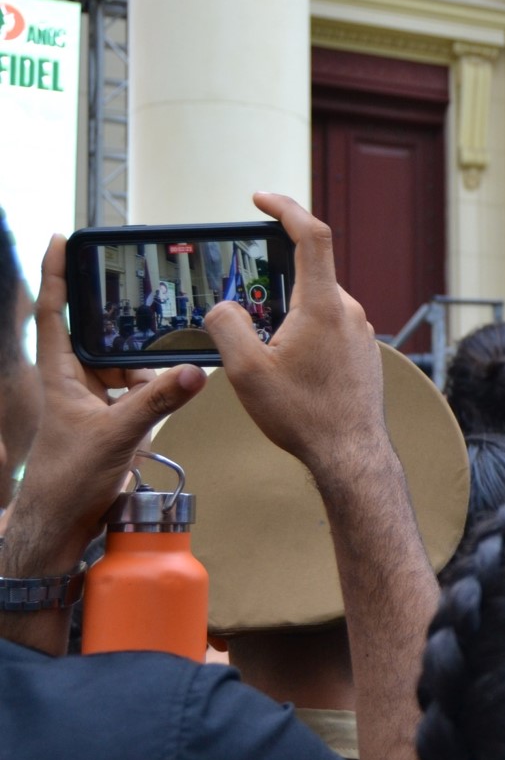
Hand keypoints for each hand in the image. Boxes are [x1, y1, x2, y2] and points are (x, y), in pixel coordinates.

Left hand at [0, 238, 206, 576]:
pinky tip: (173, 388)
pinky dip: (155, 385)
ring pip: (123, 362)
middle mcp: (73, 379)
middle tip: (143, 293)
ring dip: (144, 361)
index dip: (54, 272)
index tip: (61, 238)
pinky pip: (137, 387)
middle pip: (98, 331)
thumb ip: (157, 400)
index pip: (54, 310)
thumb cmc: (69, 478)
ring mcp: (92, 398)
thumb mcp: (117, 434)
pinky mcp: (110, 416)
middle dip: (120, 317)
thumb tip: (195, 371)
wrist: (62, 520)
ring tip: (164, 359)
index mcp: (59, 373)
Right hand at [202, 193, 385, 478]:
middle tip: (244, 311)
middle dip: (272, 284)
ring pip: (317, 305)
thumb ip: (227, 325)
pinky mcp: (363, 353)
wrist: (350, 454)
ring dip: (287, 316)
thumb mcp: (246, 371)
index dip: (285, 208)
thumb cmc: (304, 416)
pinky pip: (329, 328)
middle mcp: (349, 312)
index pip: (311, 235)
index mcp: (324, 306)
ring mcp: (360, 333)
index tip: (261, 199)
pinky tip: (289, 368)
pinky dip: (304, 334)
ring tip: (266, 353)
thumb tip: (225, 307)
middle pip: (307, 274)